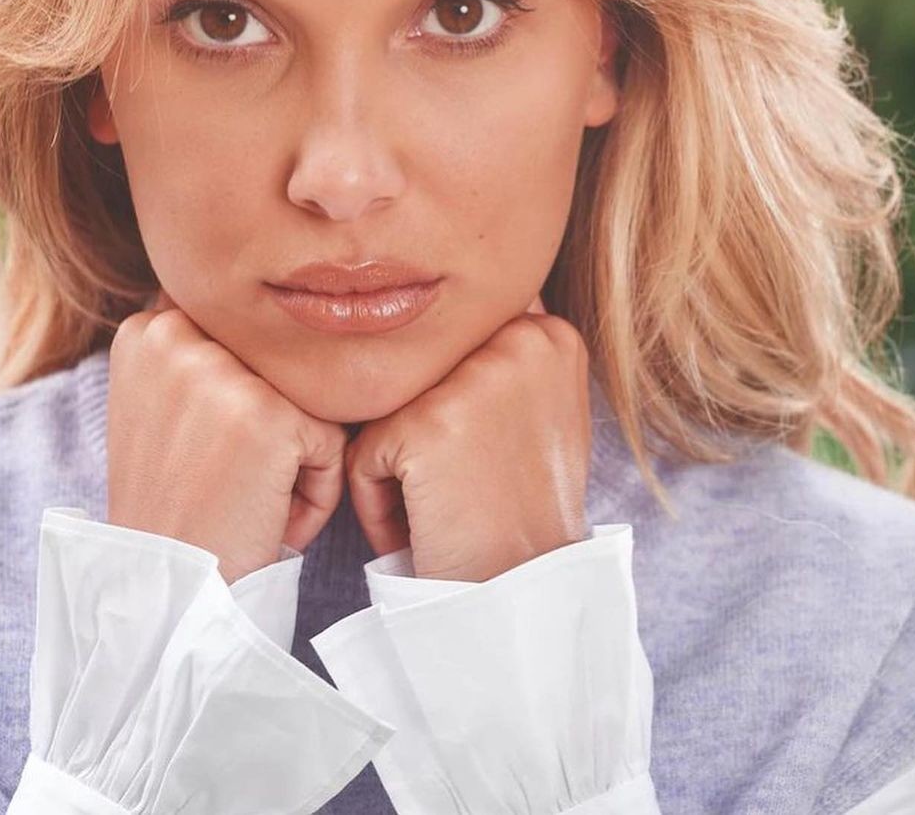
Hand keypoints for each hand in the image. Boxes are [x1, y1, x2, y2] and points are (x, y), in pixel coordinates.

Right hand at [106, 288, 350, 584]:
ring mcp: (221, 372)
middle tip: (225, 477)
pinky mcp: (268, 415)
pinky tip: (268, 514)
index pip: (247, 334)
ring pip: (311, 399)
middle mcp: (176, 334)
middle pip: (282, 363)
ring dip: (296, 453)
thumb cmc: (181, 508)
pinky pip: (332, 442)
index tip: (209, 449)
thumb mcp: (163, 409)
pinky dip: (317, 488)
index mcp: (148, 329)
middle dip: (272, 421)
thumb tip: (286, 308)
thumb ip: (204, 352)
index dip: (247, 397)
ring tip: (246, 494)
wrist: (170, 594)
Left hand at [344, 293, 592, 581]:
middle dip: (423, 427)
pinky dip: (376, 500)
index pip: (457, 337)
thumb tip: (444, 315)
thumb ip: (503, 358)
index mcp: (552, 332)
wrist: (524, 599)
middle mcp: (522, 337)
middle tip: (467, 484)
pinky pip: (363, 453)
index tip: (484, 455)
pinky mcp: (428, 421)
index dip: (452, 403)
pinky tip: (426, 524)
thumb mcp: (541, 415)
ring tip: (446, 502)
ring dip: (398, 462)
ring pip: (386, 405)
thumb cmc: (523, 515)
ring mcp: (475, 376)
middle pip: (418, 368)